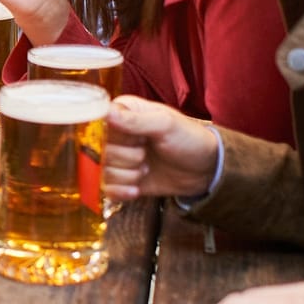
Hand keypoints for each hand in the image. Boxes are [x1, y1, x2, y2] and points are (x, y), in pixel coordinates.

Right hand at [103, 96, 220, 201]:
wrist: (205, 170)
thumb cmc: (189, 139)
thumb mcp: (165, 124)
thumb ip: (134, 120)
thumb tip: (106, 112)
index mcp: (123, 113)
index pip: (98, 123)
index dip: (115, 135)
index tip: (137, 139)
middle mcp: (116, 134)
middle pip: (99, 150)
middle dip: (126, 157)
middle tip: (146, 153)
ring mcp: (118, 158)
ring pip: (103, 171)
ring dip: (128, 174)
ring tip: (147, 168)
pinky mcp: (122, 179)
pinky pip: (106, 188)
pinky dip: (122, 191)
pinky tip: (138, 187)